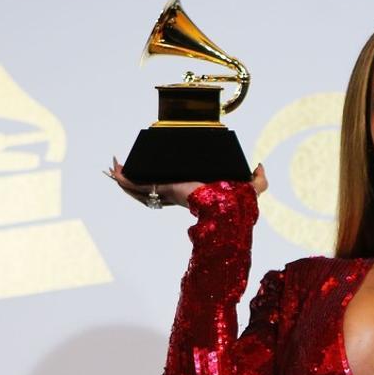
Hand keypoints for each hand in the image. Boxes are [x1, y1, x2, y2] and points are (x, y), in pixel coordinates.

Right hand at [105, 158, 266, 206]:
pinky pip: (140, 186)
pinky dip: (126, 179)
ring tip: (114, 168)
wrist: (227, 209)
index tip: (147, 170)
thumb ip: (259, 178)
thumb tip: (258, 165)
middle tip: (121, 168)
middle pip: (150, 188)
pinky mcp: (165, 189)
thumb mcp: (253, 187)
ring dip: (126, 179)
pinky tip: (116, 170)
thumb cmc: (238, 202)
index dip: (155, 180)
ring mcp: (169, 192)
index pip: (169, 187)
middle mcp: (178, 193)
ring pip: (141, 189)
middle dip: (134, 180)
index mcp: (192, 191)